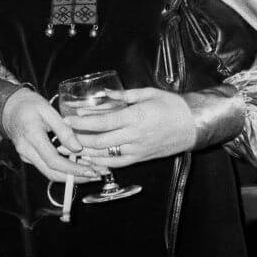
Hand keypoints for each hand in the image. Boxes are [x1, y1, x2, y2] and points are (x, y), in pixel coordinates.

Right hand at [1, 88, 101, 183]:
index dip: (72, 169)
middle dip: (75, 178)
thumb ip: (62, 129)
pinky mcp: (28, 157)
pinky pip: (46, 167)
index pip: (53, 160)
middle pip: (51, 172)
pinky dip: (62, 170)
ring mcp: (26, 156)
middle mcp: (26, 150)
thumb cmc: (29, 104)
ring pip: (49, 173)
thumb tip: (77, 148)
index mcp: (32, 136)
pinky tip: (77, 165)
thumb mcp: (47, 109)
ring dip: (70, 176)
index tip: (91, 170)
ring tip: (91, 172)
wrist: (9, 107)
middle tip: (96, 175)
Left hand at [65, 87, 196, 167]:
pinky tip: (90, 159)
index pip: (101, 122)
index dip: (82, 122)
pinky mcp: (140, 158)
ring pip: (105, 154)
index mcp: (134, 117)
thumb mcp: (149, 93)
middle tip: (63, 135)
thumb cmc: (172, 106)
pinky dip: (102, 162)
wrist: (193, 125)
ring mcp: (137, 149)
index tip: (67, 119)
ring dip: (85, 152)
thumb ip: (124, 96)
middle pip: (98, 141)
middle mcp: (134, 136)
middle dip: (78, 139)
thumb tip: (105, 93)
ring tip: (70, 149)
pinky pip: (117, 163)